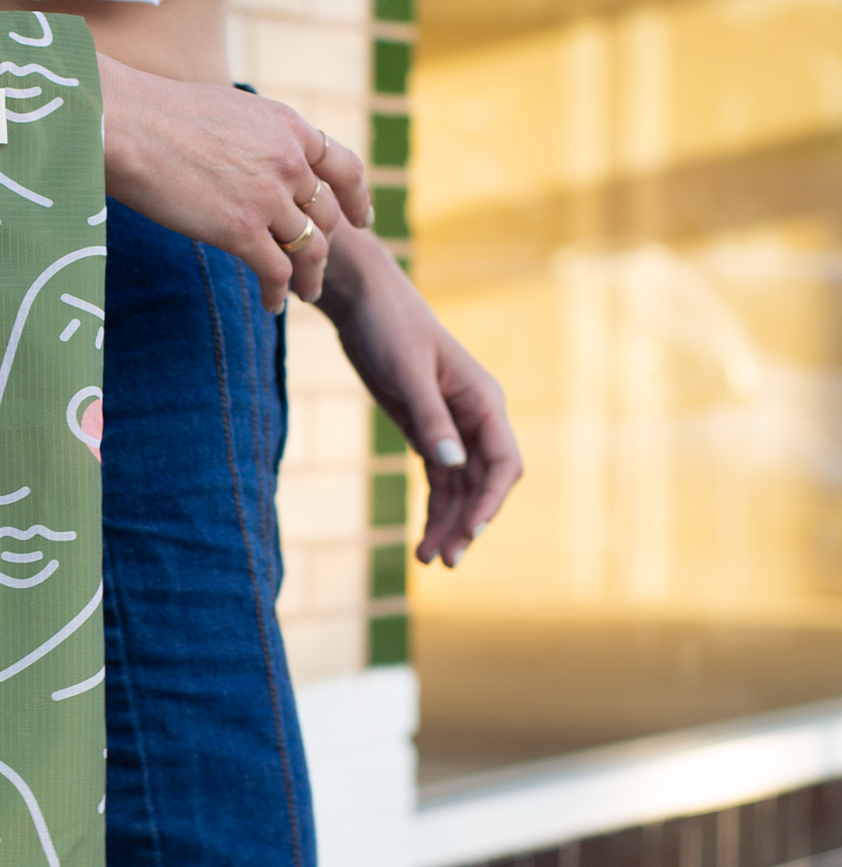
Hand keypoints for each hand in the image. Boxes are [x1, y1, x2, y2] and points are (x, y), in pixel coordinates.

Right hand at [98, 57, 371, 309]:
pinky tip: (272, 303)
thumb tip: (246, 156)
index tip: (360, 220)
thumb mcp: (227, 111)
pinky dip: (278, 292)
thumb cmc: (156, 115)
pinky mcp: (242, 230)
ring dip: (307, 277)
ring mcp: (269, 196)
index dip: (356, 199)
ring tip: (302, 294)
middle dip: (326, 245)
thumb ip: (253, 137)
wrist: (127, 125)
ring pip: (308, 248)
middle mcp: (289, 161)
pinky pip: (276, 271)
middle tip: (315, 268)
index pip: (344, 168)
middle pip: (325, 215)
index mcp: (289, 127)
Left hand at [316, 230, 521, 565]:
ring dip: (449, 523)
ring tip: (430, 560)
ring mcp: (452, 427)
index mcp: (484, 401)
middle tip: (445, 561)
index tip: (471, 533)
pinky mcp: (426, 430)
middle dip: (468, 522)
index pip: (502, 463)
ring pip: (460, 487)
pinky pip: (439, 480)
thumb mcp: (407, 374)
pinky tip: (424, 538)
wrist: (364, 305)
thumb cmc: (389, 329)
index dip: (490, 501)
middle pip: (483, 483)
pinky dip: (434, 508)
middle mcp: (475, 417)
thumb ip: (431, 420)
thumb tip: (452, 466)